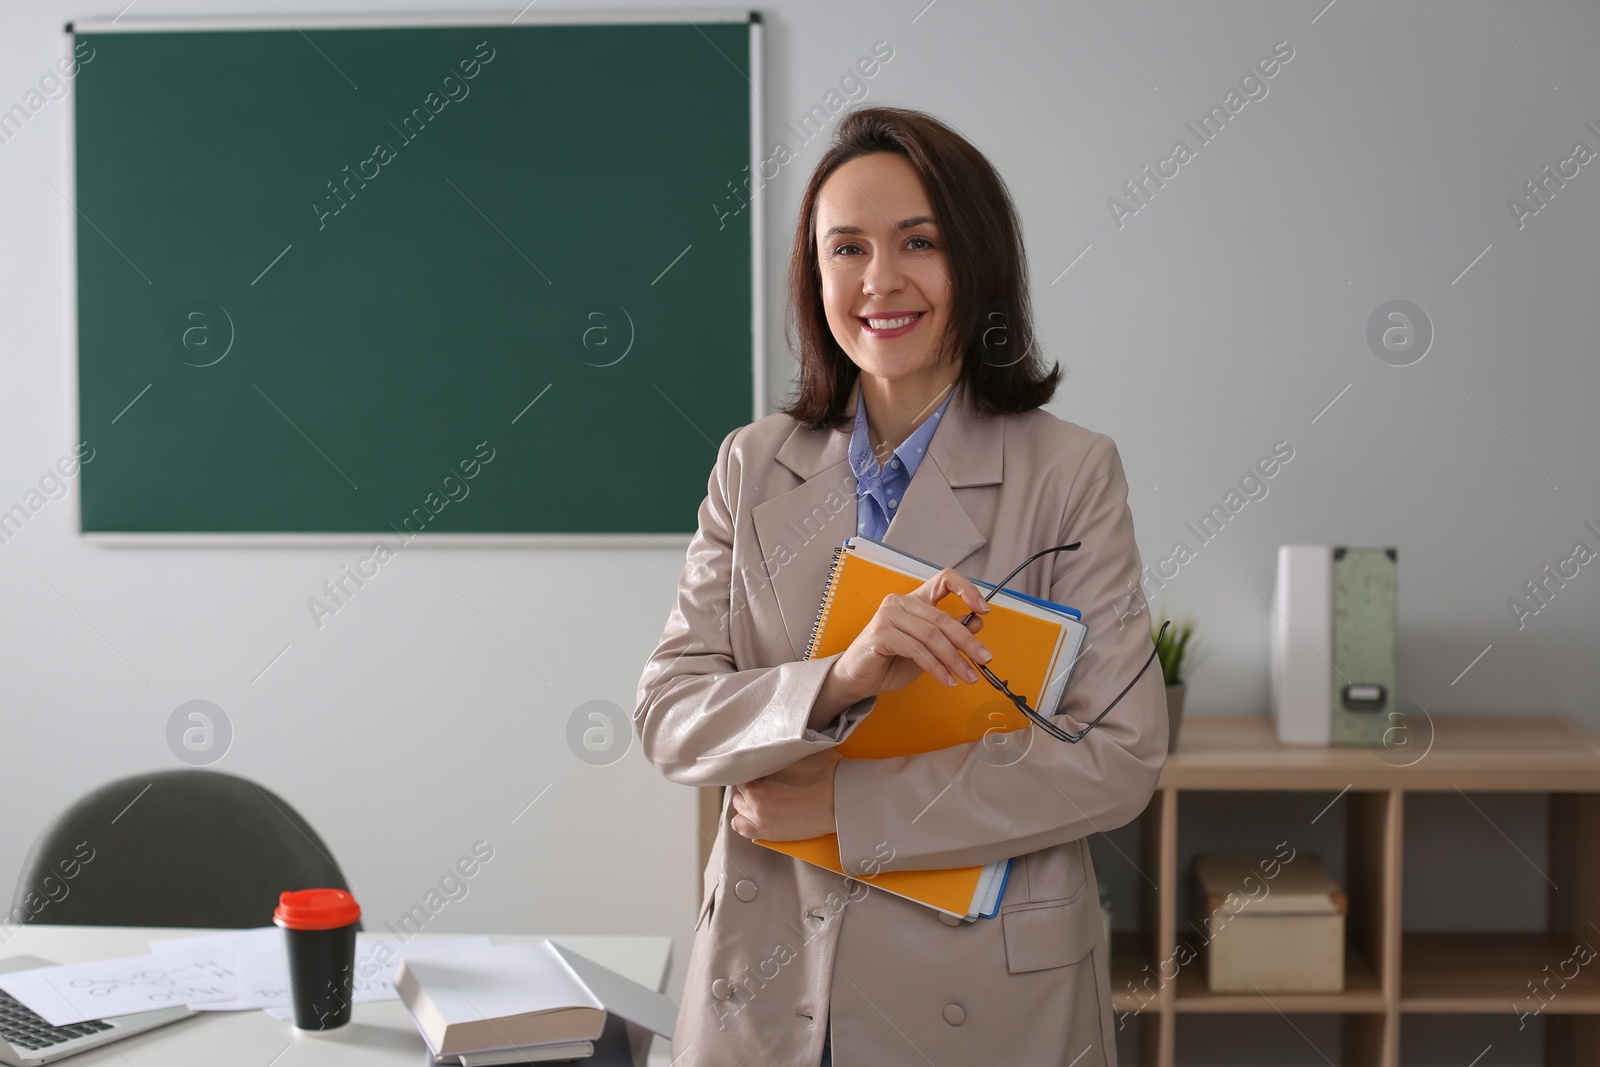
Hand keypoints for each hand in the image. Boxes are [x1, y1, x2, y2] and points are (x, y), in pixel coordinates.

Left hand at [730, 750, 842, 840]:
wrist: (841, 800)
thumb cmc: (827, 773)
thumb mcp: (801, 749)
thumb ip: (778, 749)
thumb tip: (771, 745)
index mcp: (759, 770)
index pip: (743, 766)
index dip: (754, 767)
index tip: (764, 770)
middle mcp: (753, 792)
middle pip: (741, 785)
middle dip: (752, 783)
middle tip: (768, 783)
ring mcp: (758, 815)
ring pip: (740, 804)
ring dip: (748, 800)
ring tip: (766, 799)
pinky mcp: (766, 832)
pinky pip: (739, 826)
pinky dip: (744, 820)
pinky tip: (756, 815)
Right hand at [828, 567, 992, 705]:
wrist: (858, 678)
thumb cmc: (891, 660)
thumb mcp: (928, 648)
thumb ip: (949, 634)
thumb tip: (976, 623)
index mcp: (915, 600)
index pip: (945, 579)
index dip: (967, 589)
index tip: (983, 609)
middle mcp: (901, 602)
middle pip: (943, 618)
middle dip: (968, 642)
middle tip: (985, 658)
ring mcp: (889, 616)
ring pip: (932, 636)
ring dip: (955, 660)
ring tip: (968, 676)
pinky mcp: (881, 634)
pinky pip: (917, 650)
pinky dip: (936, 667)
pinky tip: (946, 679)